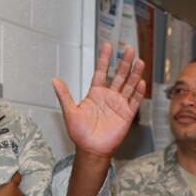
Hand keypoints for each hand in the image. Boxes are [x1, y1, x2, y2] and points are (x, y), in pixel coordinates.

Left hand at [51, 42, 145, 158]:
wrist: (91, 150)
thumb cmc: (79, 133)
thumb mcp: (70, 112)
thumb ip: (64, 95)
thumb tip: (54, 80)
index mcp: (95, 94)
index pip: (101, 71)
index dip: (105, 59)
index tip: (108, 45)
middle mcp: (108, 97)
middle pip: (119, 76)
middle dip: (124, 62)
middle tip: (129, 49)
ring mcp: (119, 105)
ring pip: (129, 86)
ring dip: (134, 74)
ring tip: (140, 61)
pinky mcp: (127, 115)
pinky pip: (134, 101)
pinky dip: (138, 92)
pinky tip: (141, 82)